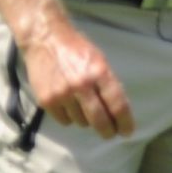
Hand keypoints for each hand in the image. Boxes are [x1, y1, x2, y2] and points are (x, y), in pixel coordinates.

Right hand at [17, 15, 133, 139]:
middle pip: (100, 120)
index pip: (117, 104)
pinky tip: (68, 105)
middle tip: (110, 133)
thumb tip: (118, 111)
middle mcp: (81, 84)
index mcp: (99, 72)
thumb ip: (108, 84)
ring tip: (82, 105)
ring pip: (82, 122)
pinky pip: (65, 121)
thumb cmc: (76, 49)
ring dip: (86, 119)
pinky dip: (69, 117)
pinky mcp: (47, 100)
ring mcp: (62, 94)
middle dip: (108, 131)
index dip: (125, 122)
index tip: (127, 131)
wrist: (44, 39)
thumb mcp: (99, 60)